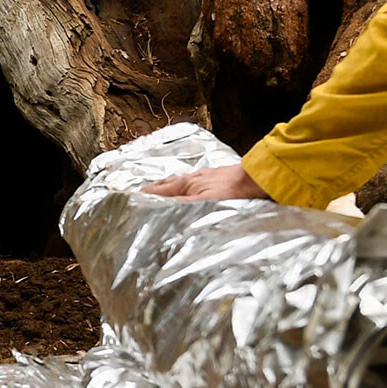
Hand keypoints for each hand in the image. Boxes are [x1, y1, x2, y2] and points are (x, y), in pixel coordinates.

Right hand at [142, 161, 271, 201]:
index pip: (156, 191)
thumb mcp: (203, 203)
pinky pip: (192, 186)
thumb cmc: (234, 191)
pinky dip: (182, 191)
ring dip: (165, 191)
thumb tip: (153, 208)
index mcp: (185, 184)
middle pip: (165, 185)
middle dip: (150, 192)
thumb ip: (178, 205)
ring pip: (178, 185)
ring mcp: (205, 179)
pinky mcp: (217, 181)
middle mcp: (192, 179)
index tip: (127, 203)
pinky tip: (187, 194)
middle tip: (137, 199)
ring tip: (157, 196)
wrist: (260, 179)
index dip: (141, 197)